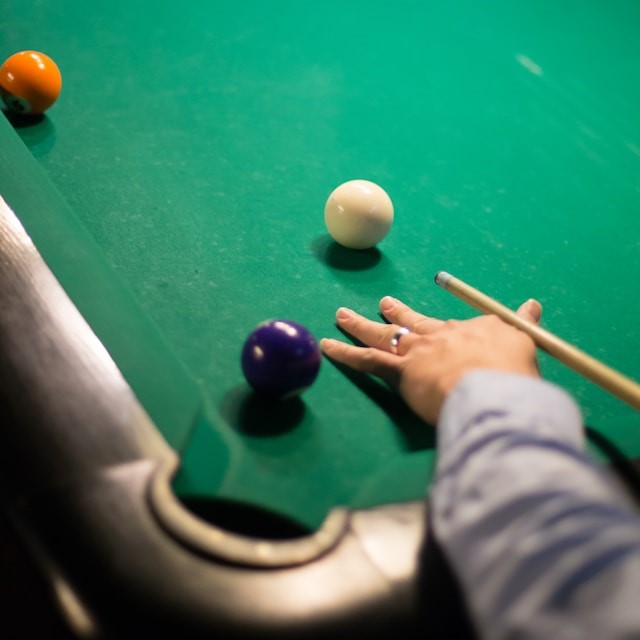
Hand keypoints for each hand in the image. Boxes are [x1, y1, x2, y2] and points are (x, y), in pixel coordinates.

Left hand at [320, 297, 541, 424]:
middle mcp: (439, 335)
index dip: (452, 329)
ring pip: (383, 334)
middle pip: (413, 321)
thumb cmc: (512, 374)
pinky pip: (366, 359)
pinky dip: (345, 352)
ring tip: (342, 315)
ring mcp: (417, 351)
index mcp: (470, 330)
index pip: (456, 326)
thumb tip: (533, 304)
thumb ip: (523, 326)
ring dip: (360, 324)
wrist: (492, 389)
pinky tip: (327, 345)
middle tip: (383, 304)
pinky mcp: (400, 370)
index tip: (451, 329)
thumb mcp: (525, 346)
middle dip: (396, 312)